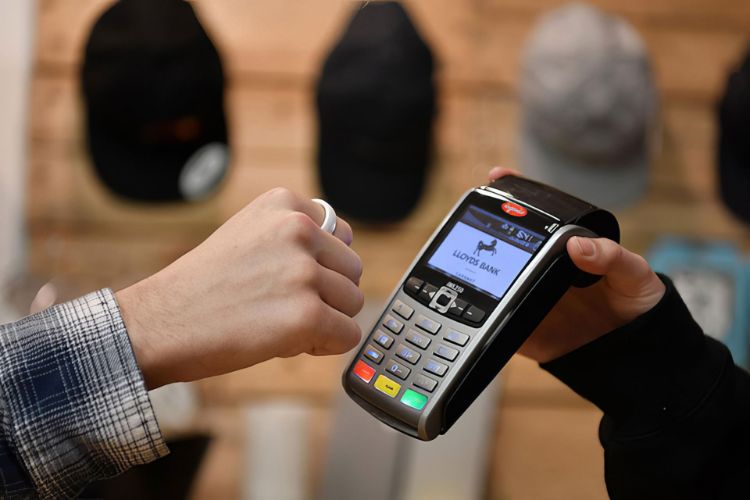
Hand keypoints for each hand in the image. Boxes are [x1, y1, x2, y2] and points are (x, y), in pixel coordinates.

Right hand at [116, 188, 363, 388]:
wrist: (161, 322)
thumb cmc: (203, 286)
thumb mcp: (248, 235)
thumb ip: (295, 237)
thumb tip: (345, 262)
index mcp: (285, 204)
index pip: (342, 234)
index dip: (322, 265)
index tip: (292, 280)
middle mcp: (299, 229)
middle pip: (352, 270)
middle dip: (327, 294)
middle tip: (284, 307)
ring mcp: (303, 272)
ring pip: (353, 303)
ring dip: (326, 320)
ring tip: (281, 323)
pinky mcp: (307, 314)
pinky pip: (347, 335)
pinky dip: (325, 346)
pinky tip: (287, 343)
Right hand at [488, 167, 665, 362]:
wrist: (635, 354)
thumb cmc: (638, 305)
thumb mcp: (636, 274)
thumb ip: (612, 256)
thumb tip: (576, 245)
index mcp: (567, 248)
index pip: (537, 216)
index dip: (513, 195)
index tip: (496, 177)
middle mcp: (542, 268)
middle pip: (505, 243)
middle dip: (484, 227)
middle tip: (473, 218)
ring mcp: (529, 296)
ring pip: (495, 278)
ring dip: (479, 270)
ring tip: (471, 259)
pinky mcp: (523, 328)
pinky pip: (498, 321)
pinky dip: (484, 315)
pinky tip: (478, 306)